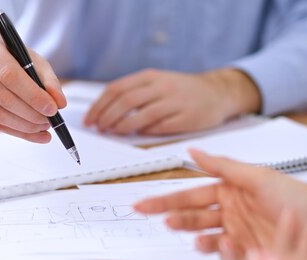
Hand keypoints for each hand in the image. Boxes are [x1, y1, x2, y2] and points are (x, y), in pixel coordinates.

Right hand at [0, 31, 66, 141]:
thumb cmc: (13, 60)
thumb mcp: (33, 61)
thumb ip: (49, 81)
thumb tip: (60, 103)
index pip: (9, 75)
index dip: (32, 95)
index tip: (52, 109)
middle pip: (3, 97)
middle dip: (31, 114)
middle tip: (49, 121)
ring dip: (25, 126)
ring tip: (43, 127)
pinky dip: (17, 132)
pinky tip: (33, 133)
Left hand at [84, 68, 260, 135]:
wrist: (218, 92)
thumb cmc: (182, 90)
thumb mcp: (157, 82)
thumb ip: (134, 93)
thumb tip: (105, 111)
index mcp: (151, 76)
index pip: (117, 89)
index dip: (99, 105)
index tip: (89, 119)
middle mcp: (161, 86)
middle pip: (126, 102)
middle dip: (107, 117)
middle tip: (98, 128)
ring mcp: (175, 102)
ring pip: (141, 115)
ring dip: (123, 127)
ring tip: (113, 132)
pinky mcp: (186, 118)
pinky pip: (159, 127)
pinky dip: (144, 132)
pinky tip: (136, 136)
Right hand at [134, 150, 306, 259]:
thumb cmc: (297, 197)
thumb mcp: (258, 177)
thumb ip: (222, 166)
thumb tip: (192, 151)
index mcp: (229, 191)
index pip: (189, 195)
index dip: (166, 200)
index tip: (143, 205)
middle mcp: (229, 212)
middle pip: (192, 217)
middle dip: (176, 219)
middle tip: (165, 222)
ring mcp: (238, 234)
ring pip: (206, 238)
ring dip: (197, 238)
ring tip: (197, 238)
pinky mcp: (249, 254)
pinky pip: (227, 255)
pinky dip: (222, 251)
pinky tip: (225, 244)